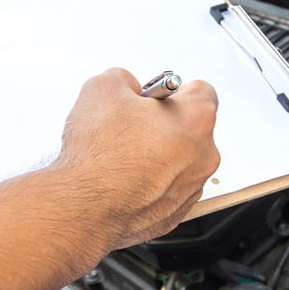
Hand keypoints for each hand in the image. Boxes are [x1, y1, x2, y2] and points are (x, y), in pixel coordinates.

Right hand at [56, 68, 219, 253]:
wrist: (84, 208)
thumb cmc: (99, 156)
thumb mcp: (103, 88)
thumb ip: (125, 79)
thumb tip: (127, 87)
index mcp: (197, 118)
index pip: (200, 90)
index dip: (171, 91)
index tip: (153, 98)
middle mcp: (204, 154)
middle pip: (191, 127)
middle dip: (164, 124)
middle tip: (132, 127)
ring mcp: (193, 186)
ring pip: (180, 160)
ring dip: (159, 155)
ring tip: (124, 157)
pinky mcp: (178, 211)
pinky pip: (169, 187)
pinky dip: (152, 182)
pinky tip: (126, 180)